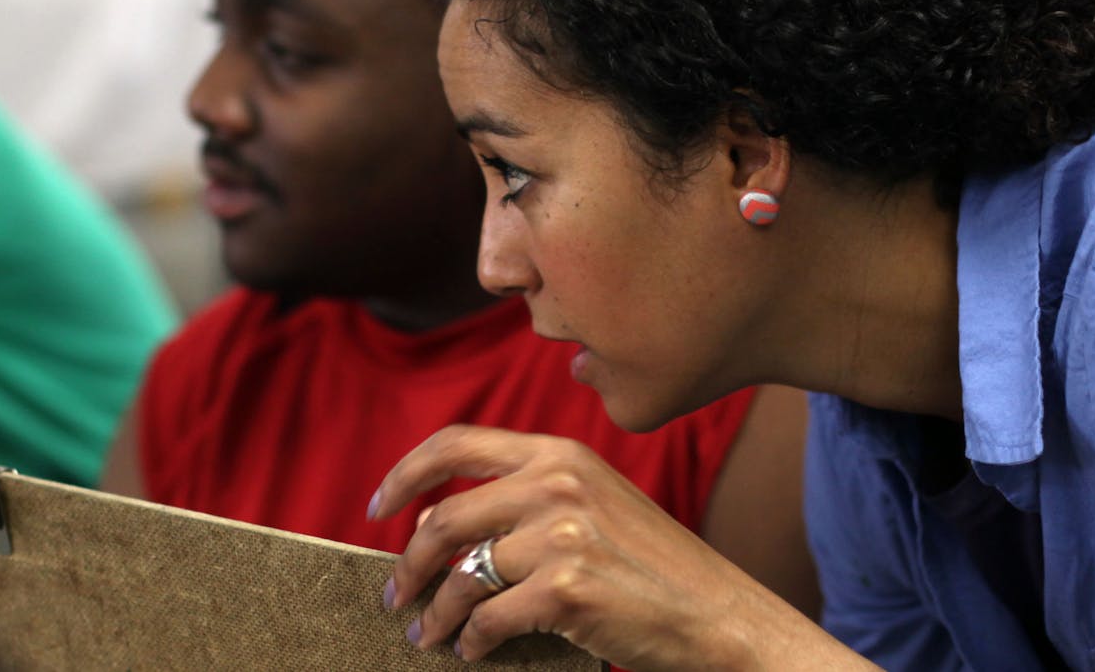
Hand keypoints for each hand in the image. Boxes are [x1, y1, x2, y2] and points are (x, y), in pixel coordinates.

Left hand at [369, 425, 865, 669]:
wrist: (716, 614)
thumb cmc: (652, 566)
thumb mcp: (595, 504)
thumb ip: (526, 499)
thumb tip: (433, 528)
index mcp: (561, 452)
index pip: (456, 443)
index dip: (405, 473)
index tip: (378, 506)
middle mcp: (558, 482)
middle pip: (443, 518)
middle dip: (407, 564)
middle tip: (395, 596)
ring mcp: (562, 533)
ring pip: (459, 576)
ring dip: (433, 613)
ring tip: (427, 635)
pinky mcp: (566, 588)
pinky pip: (487, 620)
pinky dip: (471, 642)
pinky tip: (473, 651)